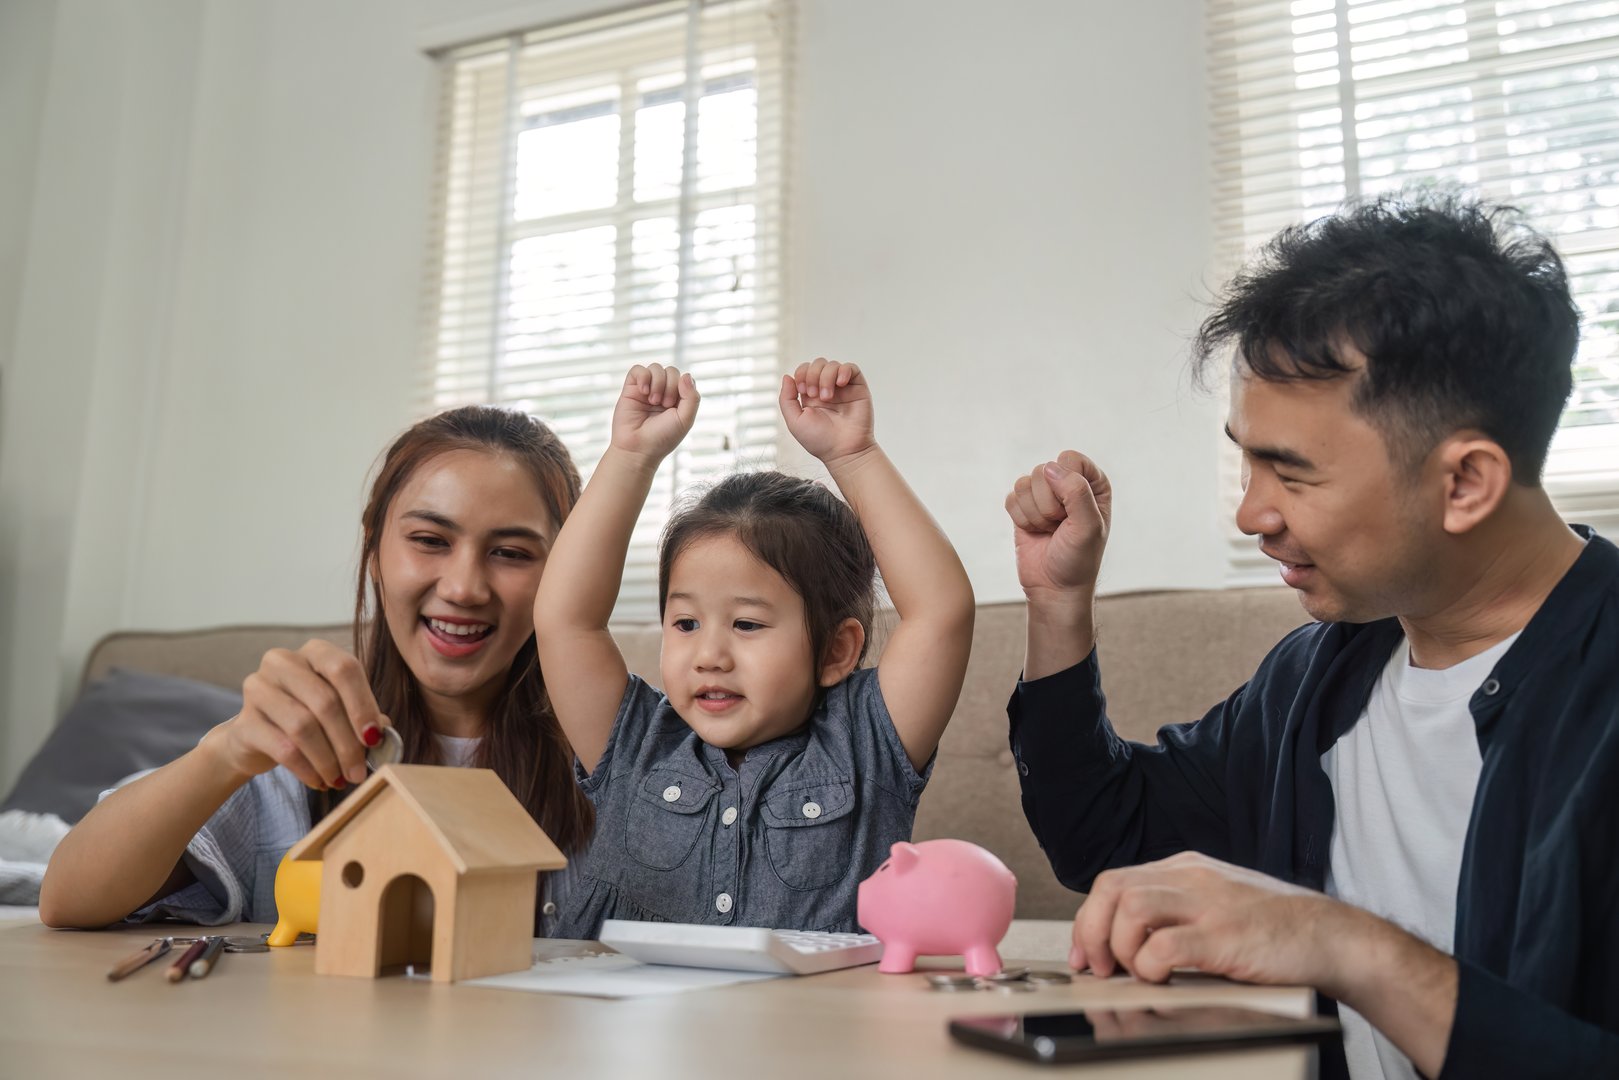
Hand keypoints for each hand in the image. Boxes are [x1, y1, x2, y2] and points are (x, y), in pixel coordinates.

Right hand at [202, 640, 387, 790]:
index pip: (344, 668)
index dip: (362, 705)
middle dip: (348, 743)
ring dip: (328, 760)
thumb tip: (383, 733)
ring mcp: (258, 688)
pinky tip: (320, 781)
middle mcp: (283, 662)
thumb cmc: (308, 718)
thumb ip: (363, 715)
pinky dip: (307, 769)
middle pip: (325, 701)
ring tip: (341, 780)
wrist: (256, 737)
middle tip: (359, 772)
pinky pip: (283, 748)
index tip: (375, 738)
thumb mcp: (339, 710)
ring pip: (304, 726)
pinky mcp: (244, 722)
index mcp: (315, 651)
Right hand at [611, 364, 698, 461]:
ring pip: (655, 368)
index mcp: (678, 399)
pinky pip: (638, 369)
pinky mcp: (631, 389)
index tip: (675, 405)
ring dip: (657, 382)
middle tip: (664, 404)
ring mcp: (647, 390)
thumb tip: (686, 375)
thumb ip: (692, 397)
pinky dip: (643, 377)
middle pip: (671, 371)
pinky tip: (643, 391)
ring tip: (653, 401)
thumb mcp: (685, 419)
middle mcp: (663, 392)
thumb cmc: (662, 438)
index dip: (682, 387)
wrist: (637, 449)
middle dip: (670, 386)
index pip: (684, 379)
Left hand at [780, 358, 873, 465]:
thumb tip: (787, 376)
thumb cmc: (820, 440)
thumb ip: (786, 399)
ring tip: (828, 397)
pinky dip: (843, 371)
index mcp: (811, 395)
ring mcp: (843, 388)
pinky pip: (851, 368)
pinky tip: (840, 384)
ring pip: (832, 365)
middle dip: (812, 375)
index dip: (801, 373)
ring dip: (826, 377)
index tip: (803, 391)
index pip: (804, 370)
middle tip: (815, 394)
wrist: (844, 450)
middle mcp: (827, 389)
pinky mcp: (857, 388)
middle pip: (817, 364)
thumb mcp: (794, 421)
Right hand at [1005, 451, 1111, 602]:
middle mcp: (1068, 484)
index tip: (1072, 511)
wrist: (1055, 588)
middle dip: (1048, 504)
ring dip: (1034, 514)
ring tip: (1049, 531)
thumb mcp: (1088, 527)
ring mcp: (1044, 495)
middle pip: (1043, 470)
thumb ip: (1077, 492)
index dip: (1065, 484)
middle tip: (1059, 526)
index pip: (1070, 459)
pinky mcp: (1023, 507)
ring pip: (1024, 483)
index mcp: (1093, 483)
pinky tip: (1035, 532)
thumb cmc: (1078, 559)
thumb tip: (1050, 468)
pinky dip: (1021, 519)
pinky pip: (1011, 498)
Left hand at [1068, 852, 1356, 990]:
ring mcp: (1208, 903)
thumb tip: (1125, 941)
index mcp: (1184, 868)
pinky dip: (1151, 966)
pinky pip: (1165, 945)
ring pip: (1131, 909)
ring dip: (1120, 947)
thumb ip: (1175, 911)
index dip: (1089, 919)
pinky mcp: (1224, 934)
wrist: (1332, 937)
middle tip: (1099, 967)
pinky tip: (1161, 979)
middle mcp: (1191, 877)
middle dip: (1092, 930)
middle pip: (1112, 888)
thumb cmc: (1274, 928)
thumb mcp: (1216, 903)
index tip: (1084, 953)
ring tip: (1133, 973)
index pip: (1114, 881)